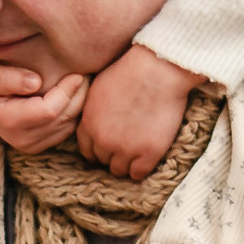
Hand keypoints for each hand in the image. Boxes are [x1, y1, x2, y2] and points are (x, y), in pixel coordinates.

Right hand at [0, 53, 86, 153]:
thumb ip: (7, 77)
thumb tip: (35, 82)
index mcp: (9, 122)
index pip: (50, 110)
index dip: (67, 91)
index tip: (77, 73)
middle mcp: (22, 140)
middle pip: (63, 119)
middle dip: (78, 96)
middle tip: (85, 74)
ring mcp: (32, 146)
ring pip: (69, 125)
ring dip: (79, 104)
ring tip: (82, 82)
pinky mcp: (41, 145)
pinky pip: (67, 129)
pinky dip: (74, 112)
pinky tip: (74, 94)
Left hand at [75, 46, 208, 178]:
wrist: (157, 70)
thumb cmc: (131, 70)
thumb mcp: (99, 87)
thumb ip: (93, 108)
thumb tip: (94, 118)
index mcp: (88, 123)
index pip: (86, 149)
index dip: (98, 149)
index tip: (108, 146)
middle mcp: (102, 139)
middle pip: (102, 161)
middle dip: (112, 155)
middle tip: (126, 147)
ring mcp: (125, 148)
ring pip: (119, 170)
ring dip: (126, 163)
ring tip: (137, 153)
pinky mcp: (148, 153)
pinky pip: (138, 174)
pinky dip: (142, 168)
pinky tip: (148, 157)